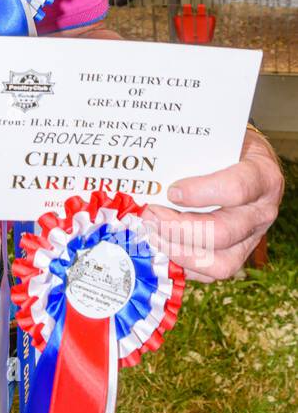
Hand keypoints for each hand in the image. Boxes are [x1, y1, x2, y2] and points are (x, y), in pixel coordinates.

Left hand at [140, 127, 284, 281]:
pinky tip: (162, 248)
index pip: (236, 189)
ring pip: (221, 262)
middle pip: (223, 232)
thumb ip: (195, 151)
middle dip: (179, 228)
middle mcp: (262, 212)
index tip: (171, 191)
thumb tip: (153, 161)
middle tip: (150, 215)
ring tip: (152, 234)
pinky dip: (184, 266)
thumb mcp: (219, 140)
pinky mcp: (239, 254)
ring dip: (179, 252)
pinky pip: (213, 273)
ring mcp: (253, 237)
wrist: (247, 162)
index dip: (200, 193)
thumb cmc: (228, 148)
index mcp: (262, 177)